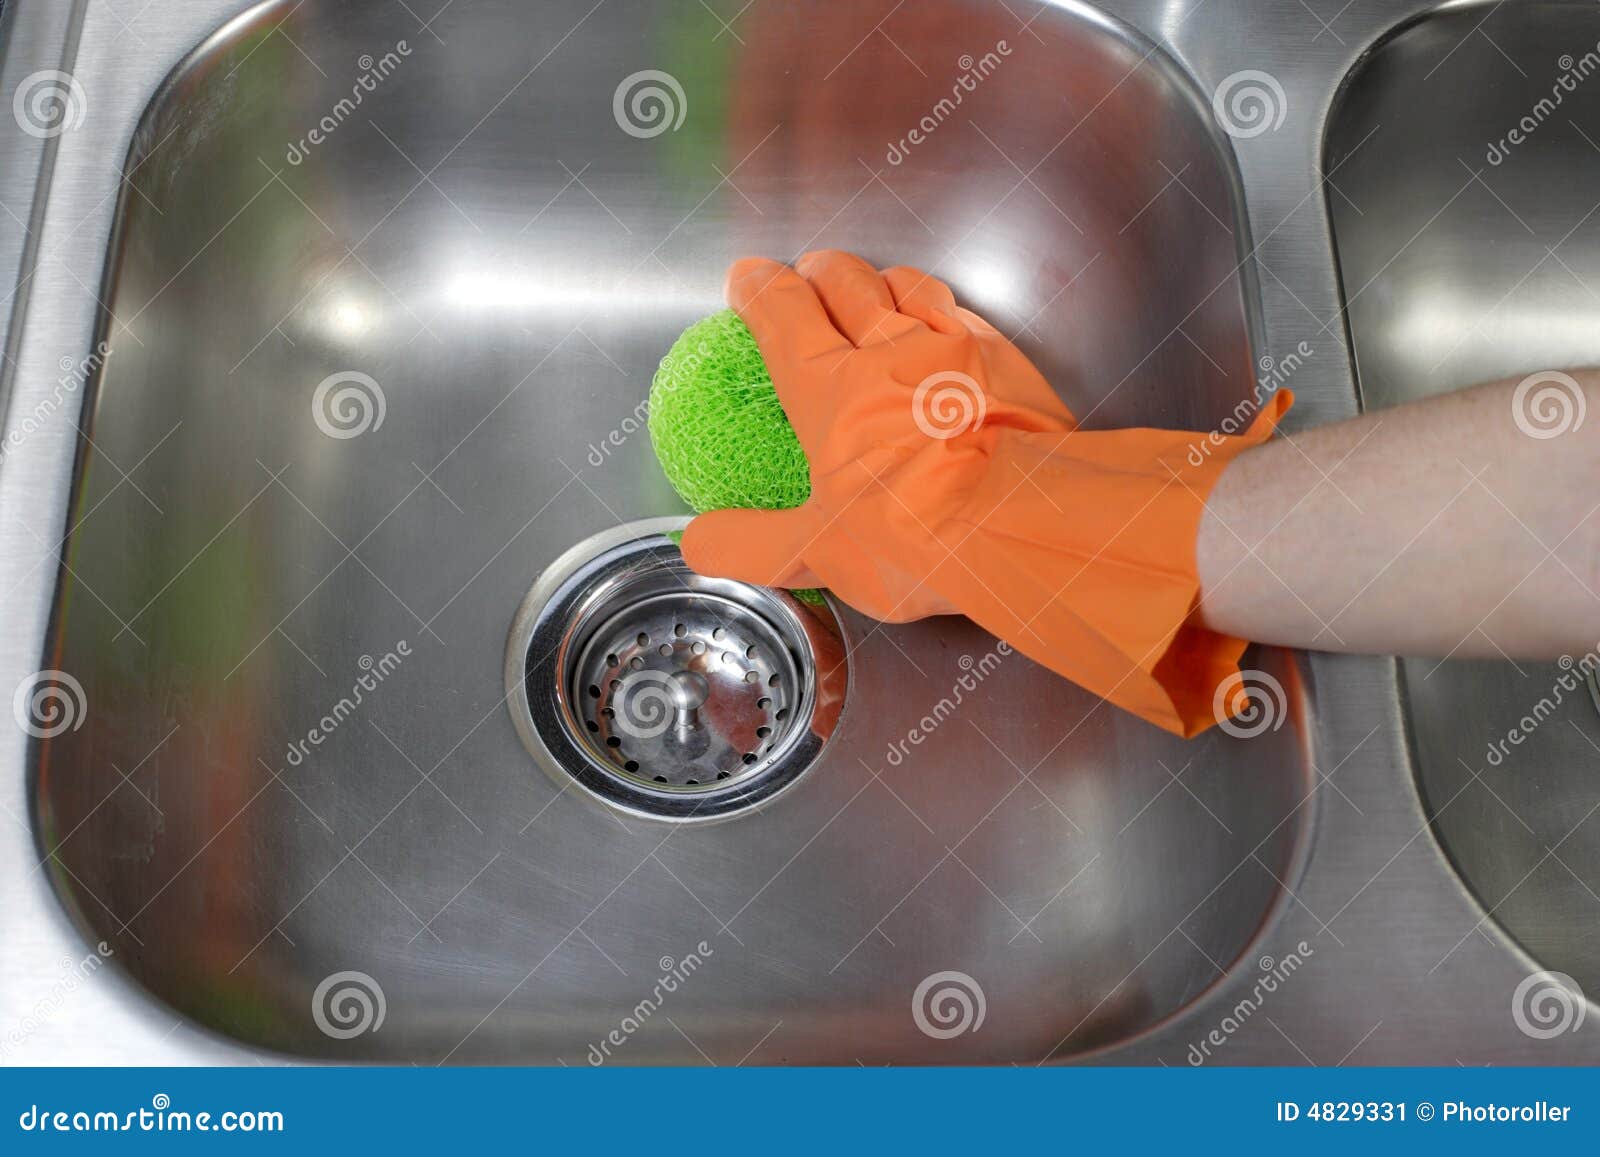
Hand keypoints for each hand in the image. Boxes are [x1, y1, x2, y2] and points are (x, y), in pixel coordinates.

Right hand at [682, 250, 1289, 735]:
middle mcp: (888, 348)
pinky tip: (952, 326)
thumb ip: (752, 543)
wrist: (1022, 520)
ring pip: (911, 286)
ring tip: (879, 287)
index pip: (783, 313)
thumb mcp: (816, 552)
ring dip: (887, 280)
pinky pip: (968, 315)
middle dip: (822, 270)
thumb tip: (700, 545)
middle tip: (811, 273)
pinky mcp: (1008, 360)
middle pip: (847, 282)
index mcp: (827, 386)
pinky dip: (948, 311)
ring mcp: (954, 346)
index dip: (760, 289)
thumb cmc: (913, 533)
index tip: (748, 278)